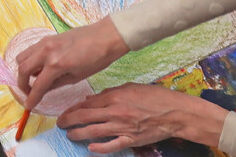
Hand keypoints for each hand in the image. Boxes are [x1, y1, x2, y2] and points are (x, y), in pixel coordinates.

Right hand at [16, 18, 128, 108]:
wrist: (105, 37)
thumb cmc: (96, 59)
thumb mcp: (77, 77)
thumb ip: (57, 83)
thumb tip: (43, 89)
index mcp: (56, 64)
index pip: (38, 85)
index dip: (31, 98)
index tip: (28, 106)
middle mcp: (46, 52)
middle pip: (22, 69)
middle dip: (22, 83)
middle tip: (29, 92)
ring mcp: (45, 42)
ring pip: (22, 57)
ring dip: (24, 69)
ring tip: (34, 78)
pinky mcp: (47, 37)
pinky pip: (30, 49)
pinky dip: (30, 59)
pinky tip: (41, 66)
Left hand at [57, 84, 228, 152]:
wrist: (175, 113)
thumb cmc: (153, 97)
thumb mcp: (129, 88)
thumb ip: (108, 94)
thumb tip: (91, 100)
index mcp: (114, 97)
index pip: (87, 104)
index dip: (73, 108)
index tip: (65, 111)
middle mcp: (115, 113)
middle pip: (85, 117)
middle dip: (69, 121)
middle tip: (60, 124)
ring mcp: (123, 128)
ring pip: (94, 132)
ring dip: (78, 134)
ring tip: (70, 135)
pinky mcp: (131, 140)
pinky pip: (112, 145)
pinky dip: (100, 148)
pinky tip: (91, 148)